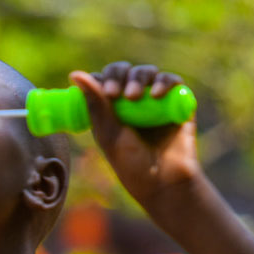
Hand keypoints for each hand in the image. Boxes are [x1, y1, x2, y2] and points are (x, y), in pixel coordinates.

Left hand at [69, 61, 203, 215]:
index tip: (102, 91)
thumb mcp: (108, 133)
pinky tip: (156, 94)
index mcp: (112, 108)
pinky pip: (173, 81)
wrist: (164, 182)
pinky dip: (164, 82)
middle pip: (126, 71)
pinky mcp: (178, 102)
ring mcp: (156, 100)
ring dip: (139, 78)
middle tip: (115, 94)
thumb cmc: (131, 163)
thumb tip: (75, 74)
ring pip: (147, 72)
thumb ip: (95, 103)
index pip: (105, 79)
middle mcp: (133, 101)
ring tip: (134, 97)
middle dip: (118, 76)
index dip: (103, 78)